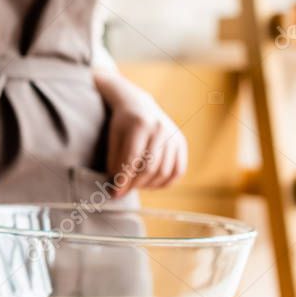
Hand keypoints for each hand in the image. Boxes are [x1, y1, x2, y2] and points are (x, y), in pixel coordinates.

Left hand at [100, 75, 187, 197]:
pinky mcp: (182, 142)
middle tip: (125, 190)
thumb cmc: (121, 124)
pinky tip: (152, 184)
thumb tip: (117, 189)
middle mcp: (160, 130)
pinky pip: (178, 170)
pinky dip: (165, 182)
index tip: (115, 192)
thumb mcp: (113, 138)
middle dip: (136, 184)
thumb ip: (114, 162)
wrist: (138, 104)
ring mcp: (174, 136)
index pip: (132, 160)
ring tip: (137, 185)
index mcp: (140, 125)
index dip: (124, 179)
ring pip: (164, 172)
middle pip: (150, 168)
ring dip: (149, 185)